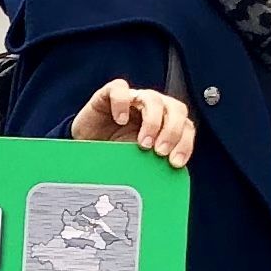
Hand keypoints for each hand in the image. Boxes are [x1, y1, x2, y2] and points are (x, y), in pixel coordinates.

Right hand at [69, 79, 196, 166]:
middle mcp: (152, 108)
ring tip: (143, 144)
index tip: (174, 162)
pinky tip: (120, 120)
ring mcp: (132, 99)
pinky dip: (122, 102)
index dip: (185, 143)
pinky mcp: (109, 94)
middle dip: (172, 131)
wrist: (84, 149)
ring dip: (153, 121)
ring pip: (153, 98)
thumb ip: (155, 165)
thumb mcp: (138, 162)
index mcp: (165, 123)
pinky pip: (120, 88)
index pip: (186, 126)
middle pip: (176, 109)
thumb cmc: (113, 154)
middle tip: (160, 151)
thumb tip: (168, 182)